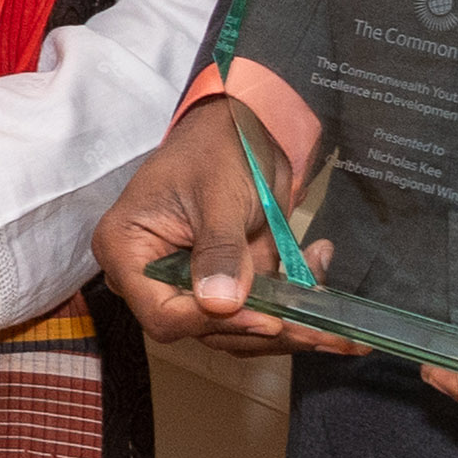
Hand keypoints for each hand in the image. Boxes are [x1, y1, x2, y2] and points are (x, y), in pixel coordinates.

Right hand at [97, 95, 305, 356]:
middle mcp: (151, 278)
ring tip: (330, 308)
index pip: (161, 312)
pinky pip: (254, 312)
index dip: (211, 322)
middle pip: (202, 329)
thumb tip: (220, 304)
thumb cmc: (214, 147)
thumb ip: (219, 249)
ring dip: (287, 324)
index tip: (267, 319)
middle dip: (263, 329)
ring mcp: (188, 284)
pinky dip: (292, 304)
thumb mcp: (217, 194)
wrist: (240, 128)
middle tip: (317, 327)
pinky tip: (318, 270)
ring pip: (234, 329)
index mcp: (128, 251)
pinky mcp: (222, 286)